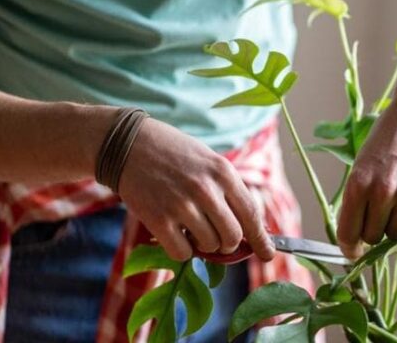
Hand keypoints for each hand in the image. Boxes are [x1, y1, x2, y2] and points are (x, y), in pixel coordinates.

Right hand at [118, 118, 274, 261]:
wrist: (129, 144)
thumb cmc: (174, 153)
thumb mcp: (209, 161)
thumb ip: (228, 191)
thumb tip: (249, 229)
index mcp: (223, 172)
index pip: (251, 214)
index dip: (261, 239)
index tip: (267, 253)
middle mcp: (206, 189)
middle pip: (233, 236)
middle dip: (229, 244)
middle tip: (218, 238)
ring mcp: (181, 205)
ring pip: (209, 246)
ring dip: (204, 245)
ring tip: (191, 227)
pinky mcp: (158, 220)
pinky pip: (182, 253)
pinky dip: (183, 250)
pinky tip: (176, 233)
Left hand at [337, 92, 396, 258]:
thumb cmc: (388, 137)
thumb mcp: (362, 164)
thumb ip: (359, 199)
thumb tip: (355, 236)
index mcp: (359, 184)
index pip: (348, 233)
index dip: (349, 247)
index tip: (352, 252)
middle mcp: (383, 192)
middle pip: (373, 238)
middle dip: (373, 231)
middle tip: (379, 214)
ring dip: (395, 224)